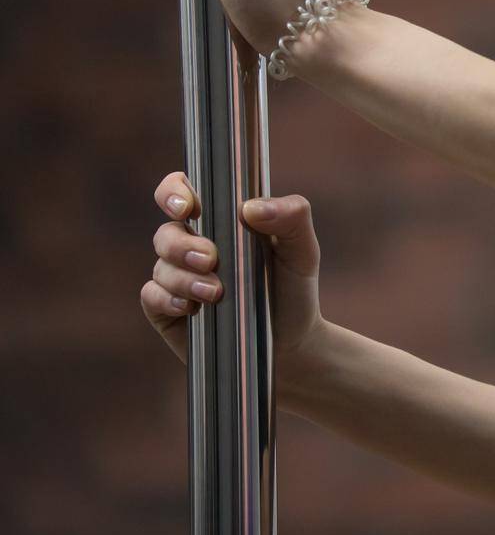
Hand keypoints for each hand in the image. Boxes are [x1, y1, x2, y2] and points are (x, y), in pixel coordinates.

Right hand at [141, 171, 328, 366]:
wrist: (291, 343)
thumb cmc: (293, 288)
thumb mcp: (303, 250)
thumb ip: (291, 216)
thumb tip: (250, 208)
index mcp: (221, 221)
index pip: (182, 191)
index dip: (174, 192)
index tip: (188, 206)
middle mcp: (192, 244)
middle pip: (166, 231)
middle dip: (182, 244)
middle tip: (211, 259)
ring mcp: (177, 277)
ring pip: (162, 265)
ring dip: (184, 277)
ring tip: (216, 293)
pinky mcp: (167, 309)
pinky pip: (151, 296)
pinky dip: (167, 299)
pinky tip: (191, 308)